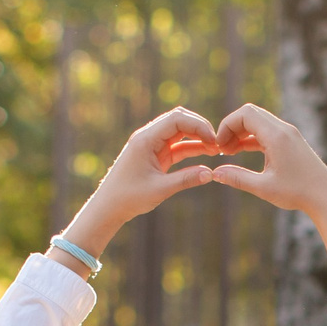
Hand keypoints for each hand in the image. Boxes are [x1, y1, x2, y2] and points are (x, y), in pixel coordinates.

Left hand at [55, 107, 218, 266]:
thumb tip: (211, 174)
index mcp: (146, 139)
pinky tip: (206, 156)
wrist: (109, 207)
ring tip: (216, 150)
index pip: (177, 119)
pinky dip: (192, 149)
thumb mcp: (160, 189)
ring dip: (197, 138)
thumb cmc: (129, 197)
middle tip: (217, 144)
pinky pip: (177, 146)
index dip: (199, 126)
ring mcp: (152, 145)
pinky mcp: (155, 156)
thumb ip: (186, 180)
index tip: (213, 142)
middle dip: (200, 128)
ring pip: (180, 132)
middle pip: (179, 120)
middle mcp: (148, 137)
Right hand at [207, 103, 326, 220]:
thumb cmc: (297, 193)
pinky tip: (243, 151)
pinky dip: (253, 138)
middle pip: (250, 114)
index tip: (219, 146)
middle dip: (232, 128)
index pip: (245, 114)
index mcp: (276, 135)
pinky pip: (267, 132)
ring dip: (242, 133)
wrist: (326, 197)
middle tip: (222, 150)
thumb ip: (237, 178)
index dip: (227, 126)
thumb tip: (215, 174)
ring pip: (259, 122)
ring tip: (230, 152)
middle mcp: (284, 129)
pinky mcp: (292, 141)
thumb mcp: (263, 187)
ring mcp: (289, 134)